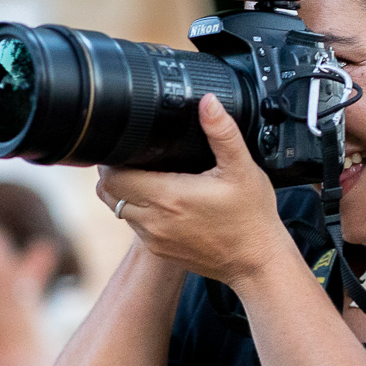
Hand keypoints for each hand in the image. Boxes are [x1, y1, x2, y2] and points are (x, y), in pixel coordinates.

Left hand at [96, 94, 290, 285]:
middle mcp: (154, 220)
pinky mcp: (160, 251)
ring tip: (147, 177)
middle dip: (114, 174)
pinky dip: (139, 211)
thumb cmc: (251, 217)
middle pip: (108, 193)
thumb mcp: (242, 169)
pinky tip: (162, 201)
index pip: (114, 177)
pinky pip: (135, 227)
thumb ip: (222, 133)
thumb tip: (208, 101)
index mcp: (169, 196)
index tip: (127, 147)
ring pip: (118, 210)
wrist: (257, 263)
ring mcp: (155, 239)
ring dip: (125, 193)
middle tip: (132, 159)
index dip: (113, 160)